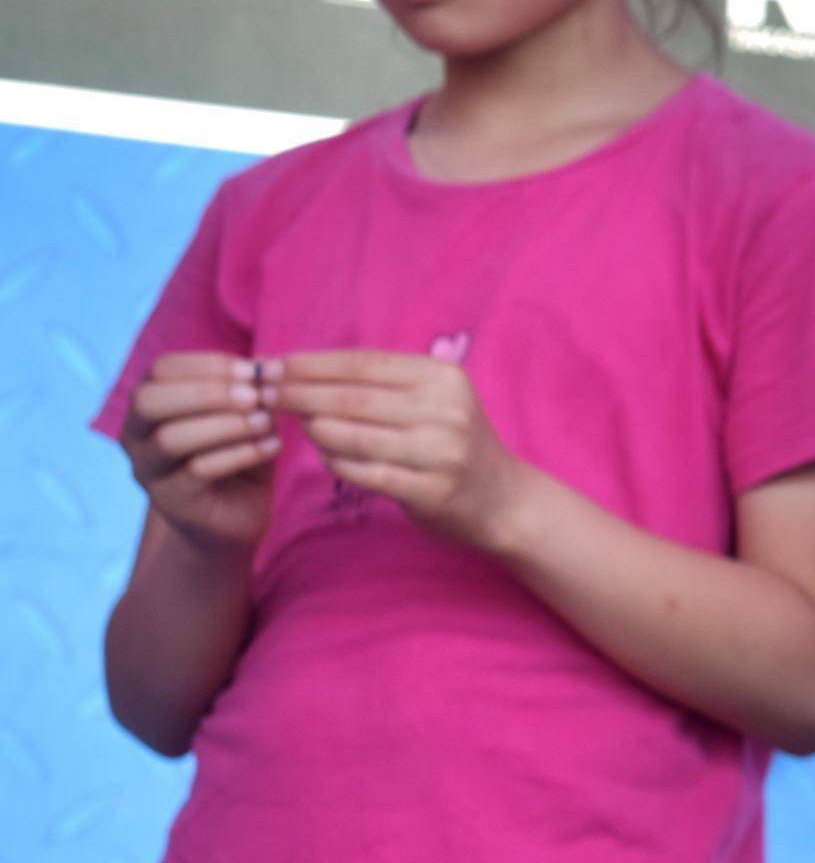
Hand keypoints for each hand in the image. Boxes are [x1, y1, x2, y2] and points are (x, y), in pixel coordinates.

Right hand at [119, 353, 280, 553]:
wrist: (236, 517)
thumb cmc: (238, 456)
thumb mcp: (247, 417)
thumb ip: (252, 391)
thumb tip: (269, 363)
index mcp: (149, 404)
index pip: (161, 370)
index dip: (207, 364)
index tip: (254, 369)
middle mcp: (135, 435)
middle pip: (150, 401)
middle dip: (206, 392)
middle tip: (255, 394)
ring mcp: (147, 470)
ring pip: (171, 438)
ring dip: (225, 424)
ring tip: (266, 421)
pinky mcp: (169, 500)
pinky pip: (197, 471)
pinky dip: (239, 454)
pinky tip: (272, 446)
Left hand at [271, 351, 533, 549]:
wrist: (504, 499)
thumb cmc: (453, 444)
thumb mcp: (433, 401)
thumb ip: (382, 386)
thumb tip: (306, 373)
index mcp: (443, 379)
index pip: (364, 363)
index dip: (313, 363)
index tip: (273, 365)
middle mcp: (446, 411)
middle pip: (353, 397)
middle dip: (300, 392)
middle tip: (263, 393)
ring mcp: (441, 452)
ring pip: (354, 435)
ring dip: (314, 430)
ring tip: (292, 424)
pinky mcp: (432, 490)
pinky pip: (365, 473)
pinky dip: (336, 463)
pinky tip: (324, 455)